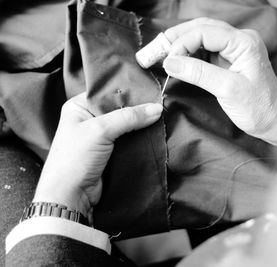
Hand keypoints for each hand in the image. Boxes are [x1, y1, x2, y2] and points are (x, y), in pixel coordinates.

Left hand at [33, 93, 162, 218]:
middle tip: (161, 104)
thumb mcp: (100, 130)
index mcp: (79, 107)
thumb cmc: (75, 158)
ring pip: (127, 126)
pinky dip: (141, 138)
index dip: (129, 92)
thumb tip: (157, 109)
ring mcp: (101, 137)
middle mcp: (90, 119)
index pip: (108, 92)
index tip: (151, 90)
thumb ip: (129, 117)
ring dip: (142, 125)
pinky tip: (155, 133)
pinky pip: (130, 140)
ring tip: (163, 117)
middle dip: (138, 109)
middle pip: (120, 109)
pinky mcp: (111, 152)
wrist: (71, 196)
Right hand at [141, 18, 276, 146]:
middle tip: (150, 52)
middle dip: (173, 40)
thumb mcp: (229, 90)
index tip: (167, 62)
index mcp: (243, 42)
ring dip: (177, 46)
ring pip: (199, 39)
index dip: (182, 43)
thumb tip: (170, 62)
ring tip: (155, 56)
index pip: (204, 31)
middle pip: (199, 29)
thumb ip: (199, 73)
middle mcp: (238, 40)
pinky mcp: (228, 62)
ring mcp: (233, 50)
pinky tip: (173, 63)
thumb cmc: (260, 108)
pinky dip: (186, 56)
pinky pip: (202, 53)